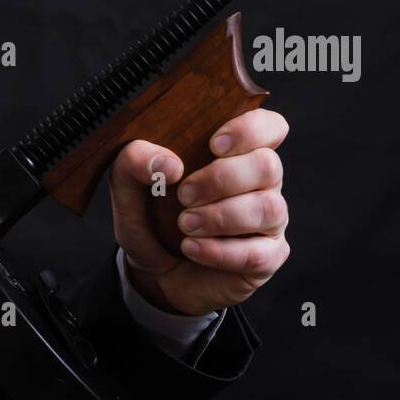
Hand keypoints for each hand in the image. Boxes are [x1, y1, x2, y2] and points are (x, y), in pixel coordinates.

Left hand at [110, 108, 290, 315]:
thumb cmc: (152, 219)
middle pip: (268, 166)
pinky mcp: (266, 257)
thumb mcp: (129, 188)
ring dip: (221, 217)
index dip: (251, 129)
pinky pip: (259, 253)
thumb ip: (134, 161)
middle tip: (184, 195)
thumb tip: (168, 163)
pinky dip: (220, 252)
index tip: (214, 144)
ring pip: (268, 209)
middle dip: (222, 179)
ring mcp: (269, 221)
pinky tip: (191, 248)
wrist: (153, 272)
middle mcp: (261, 184)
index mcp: (236, 154)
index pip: (270, 127)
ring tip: (184, 225)